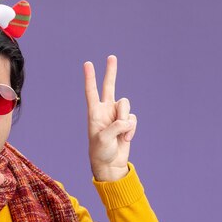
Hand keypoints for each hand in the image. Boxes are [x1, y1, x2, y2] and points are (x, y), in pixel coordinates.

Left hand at [83, 55, 137, 181]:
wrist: (110, 164)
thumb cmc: (100, 152)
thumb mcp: (103, 140)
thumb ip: (115, 127)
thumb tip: (127, 120)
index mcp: (94, 113)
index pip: (91, 92)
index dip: (90, 78)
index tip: (87, 64)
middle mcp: (105, 111)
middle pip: (110, 87)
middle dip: (111, 72)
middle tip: (111, 57)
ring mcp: (117, 116)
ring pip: (126, 106)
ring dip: (126, 121)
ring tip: (121, 135)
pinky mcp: (127, 123)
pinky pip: (133, 119)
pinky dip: (131, 129)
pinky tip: (125, 139)